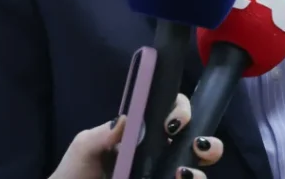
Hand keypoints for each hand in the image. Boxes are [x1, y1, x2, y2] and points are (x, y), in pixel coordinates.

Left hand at [48, 94, 222, 178]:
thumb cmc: (75, 171)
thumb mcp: (85, 146)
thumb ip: (104, 133)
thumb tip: (127, 118)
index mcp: (144, 135)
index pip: (173, 114)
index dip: (181, 111)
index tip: (172, 123)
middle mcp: (159, 156)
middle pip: (197, 145)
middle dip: (209, 144)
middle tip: (196, 146)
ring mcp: (161, 176)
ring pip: (196, 174)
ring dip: (198, 173)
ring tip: (181, 174)